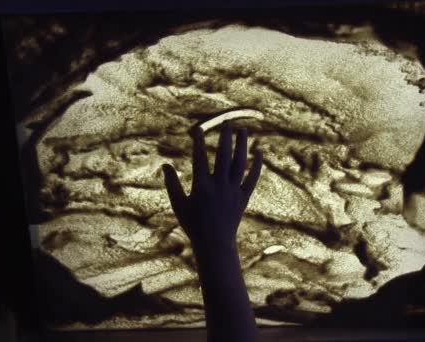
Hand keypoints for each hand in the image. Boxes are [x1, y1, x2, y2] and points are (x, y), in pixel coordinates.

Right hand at [162, 121, 262, 251]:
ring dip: (241, 145)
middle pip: (223, 155)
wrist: (214, 244)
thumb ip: (172, 184)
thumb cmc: (193, 225)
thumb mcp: (178, 204)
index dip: (198, 141)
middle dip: (225, 136)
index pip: (199, 158)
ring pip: (239, 163)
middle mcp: (218, 186)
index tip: (198, 128)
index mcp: (201, 186)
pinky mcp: (243, 198)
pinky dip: (256, 165)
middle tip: (227, 121)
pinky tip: (259, 152)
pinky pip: (252, 178)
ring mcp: (233, 191)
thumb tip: (165, 165)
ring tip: (243, 130)